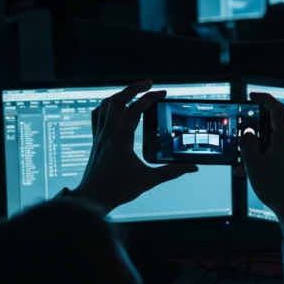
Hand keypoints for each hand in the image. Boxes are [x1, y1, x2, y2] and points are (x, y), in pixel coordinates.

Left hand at [71, 80, 197, 213]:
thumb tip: (191, 167)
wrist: (92, 199)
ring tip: (134, 91)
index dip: (149, 98)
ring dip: (120, 94)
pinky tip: (116, 107)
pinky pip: (97, 116)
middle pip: (117, 101)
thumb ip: (172, 172)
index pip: (134, 110)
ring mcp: (99, 136)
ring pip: (104, 106)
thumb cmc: (117, 190)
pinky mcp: (96, 141)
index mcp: (120, 140)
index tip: (162, 93)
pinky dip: (106, 107)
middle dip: (133, 88)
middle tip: (149, 83)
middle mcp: (107, 134)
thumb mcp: (148, 181)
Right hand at [233, 92, 283, 235]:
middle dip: (255, 134)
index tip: (253, 96)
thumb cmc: (277, 190)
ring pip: (273, 143)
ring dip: (257, 151)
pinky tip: (253, 173)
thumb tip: (248, 132)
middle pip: (273, 128)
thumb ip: (248, 145)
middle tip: (242, 141)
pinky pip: (278, 153)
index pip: (277, 109)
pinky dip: (265, 158)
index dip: (265, 99)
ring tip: (244, 166)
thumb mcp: (254, 166)